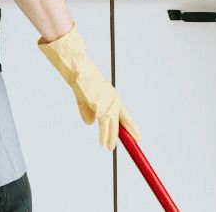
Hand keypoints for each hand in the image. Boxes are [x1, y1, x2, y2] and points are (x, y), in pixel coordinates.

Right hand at [38, 24, 142, 149]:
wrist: (76, 68)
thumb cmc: (81, 82)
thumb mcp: (85, 99)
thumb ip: (88, 111)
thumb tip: (91, 123)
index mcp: (112, 97)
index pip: (124, 114)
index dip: (131, 125)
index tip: (138, 136)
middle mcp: (112, 99)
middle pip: (123, 119)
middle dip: (129, 131)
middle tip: (136, 142)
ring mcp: (106, 101)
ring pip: (112, 123)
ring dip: (111, 137)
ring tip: (109, 147)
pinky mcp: (98, 104)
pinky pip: (103, 122)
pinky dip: (104, 134)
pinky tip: (103, 142)